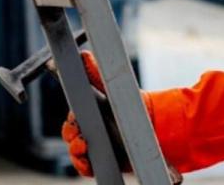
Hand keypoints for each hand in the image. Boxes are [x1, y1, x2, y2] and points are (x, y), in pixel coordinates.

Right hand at [60, 51, 154, 176]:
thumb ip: (96, 72)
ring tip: (84, 148)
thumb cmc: (130, 105)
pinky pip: (85, 168)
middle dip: (72, 138)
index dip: (71, 123)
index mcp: (88, 114)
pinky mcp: (102, 163)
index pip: (71, 120)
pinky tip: (88, 163)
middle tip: (81, 138)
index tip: (75, 122)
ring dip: (76, 153)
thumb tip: (82, 54)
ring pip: (75, 154)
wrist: (153, 127)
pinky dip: (83, 166)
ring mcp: (94, 148)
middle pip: (70, 137)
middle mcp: (88, 131)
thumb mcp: (112, 88)